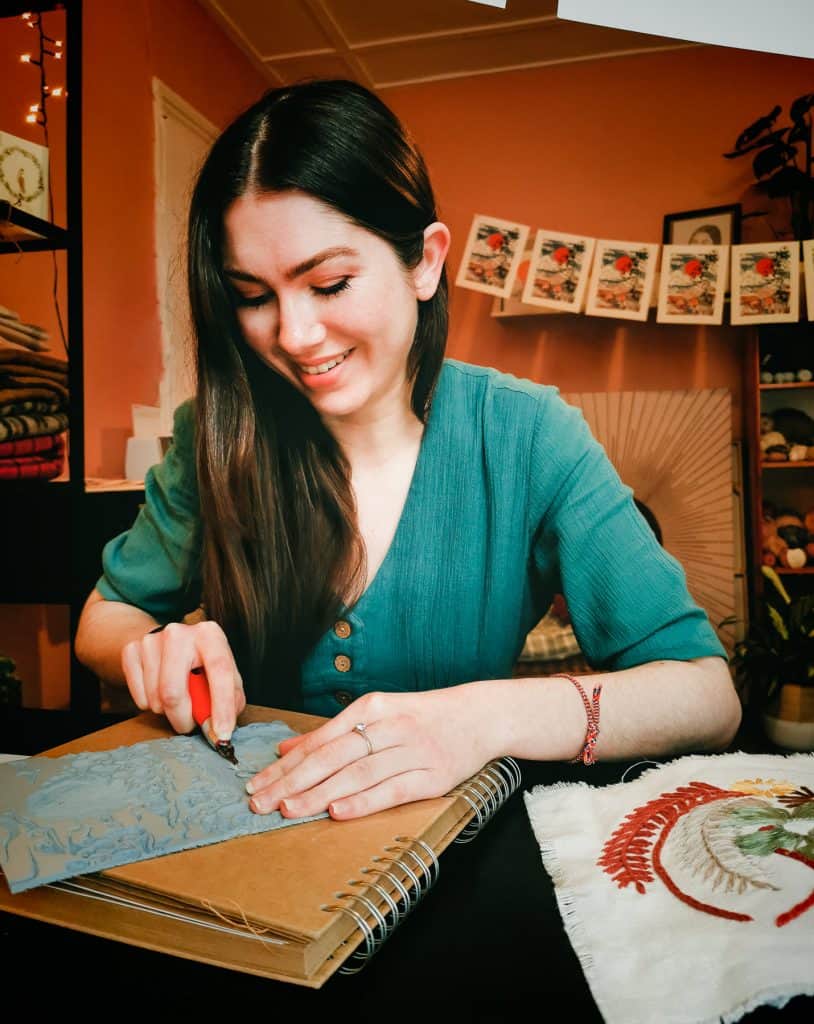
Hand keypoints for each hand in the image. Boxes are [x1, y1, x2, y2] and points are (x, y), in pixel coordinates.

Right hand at [121, 620, 245, 738]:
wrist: (168, 643)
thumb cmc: (202, 663)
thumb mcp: (226, 674)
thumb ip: (231, 699)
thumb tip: (220, 729)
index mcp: (210, 635)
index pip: (219, 671)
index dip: (222, 706)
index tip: (221, 733)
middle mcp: (179, 633)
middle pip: (173, 692)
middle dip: (182, 719)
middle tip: (189, 724)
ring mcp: (151, 640)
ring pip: (155, 699)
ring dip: (167, 712)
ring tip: (177, 699)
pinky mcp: (131, 650)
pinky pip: (139, 699)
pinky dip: (151, 705)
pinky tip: (159, 691)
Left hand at [245, 685, 500, 819]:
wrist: (479, 717)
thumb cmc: (422, 717)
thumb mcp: (377, 714)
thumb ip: (331, 733)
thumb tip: (286, 749)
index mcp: (372, 707)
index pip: (320, 740)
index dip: (286, 764)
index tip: (256, 783)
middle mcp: (389, 726)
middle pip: (333, 757)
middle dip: (292, 781)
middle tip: (261, 802)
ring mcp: (412, 751)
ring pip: (357, 775)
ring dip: (319, 794)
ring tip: (288, 809)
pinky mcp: (432, 776)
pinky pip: (391, 791)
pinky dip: (363, 802)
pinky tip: (337, 812)